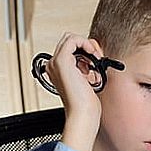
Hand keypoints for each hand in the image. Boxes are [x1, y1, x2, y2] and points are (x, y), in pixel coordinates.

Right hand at [46, 32, 103, 150]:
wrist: (82, 112)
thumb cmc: (85, 102)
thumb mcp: (86, 80)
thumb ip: (85, 67)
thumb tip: (93, 56)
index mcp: (57, 70)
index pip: (69, 48)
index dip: (85, 50)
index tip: (95, 61)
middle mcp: (53, 65)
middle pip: (69, 40)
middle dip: (86, 45)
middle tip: (97, 58)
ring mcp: (55, 62)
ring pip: (71, 38)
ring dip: (88, 46)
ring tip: (95, 62)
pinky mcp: (62, 61)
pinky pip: (73, 39)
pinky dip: (86, 44)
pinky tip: (93, 56)